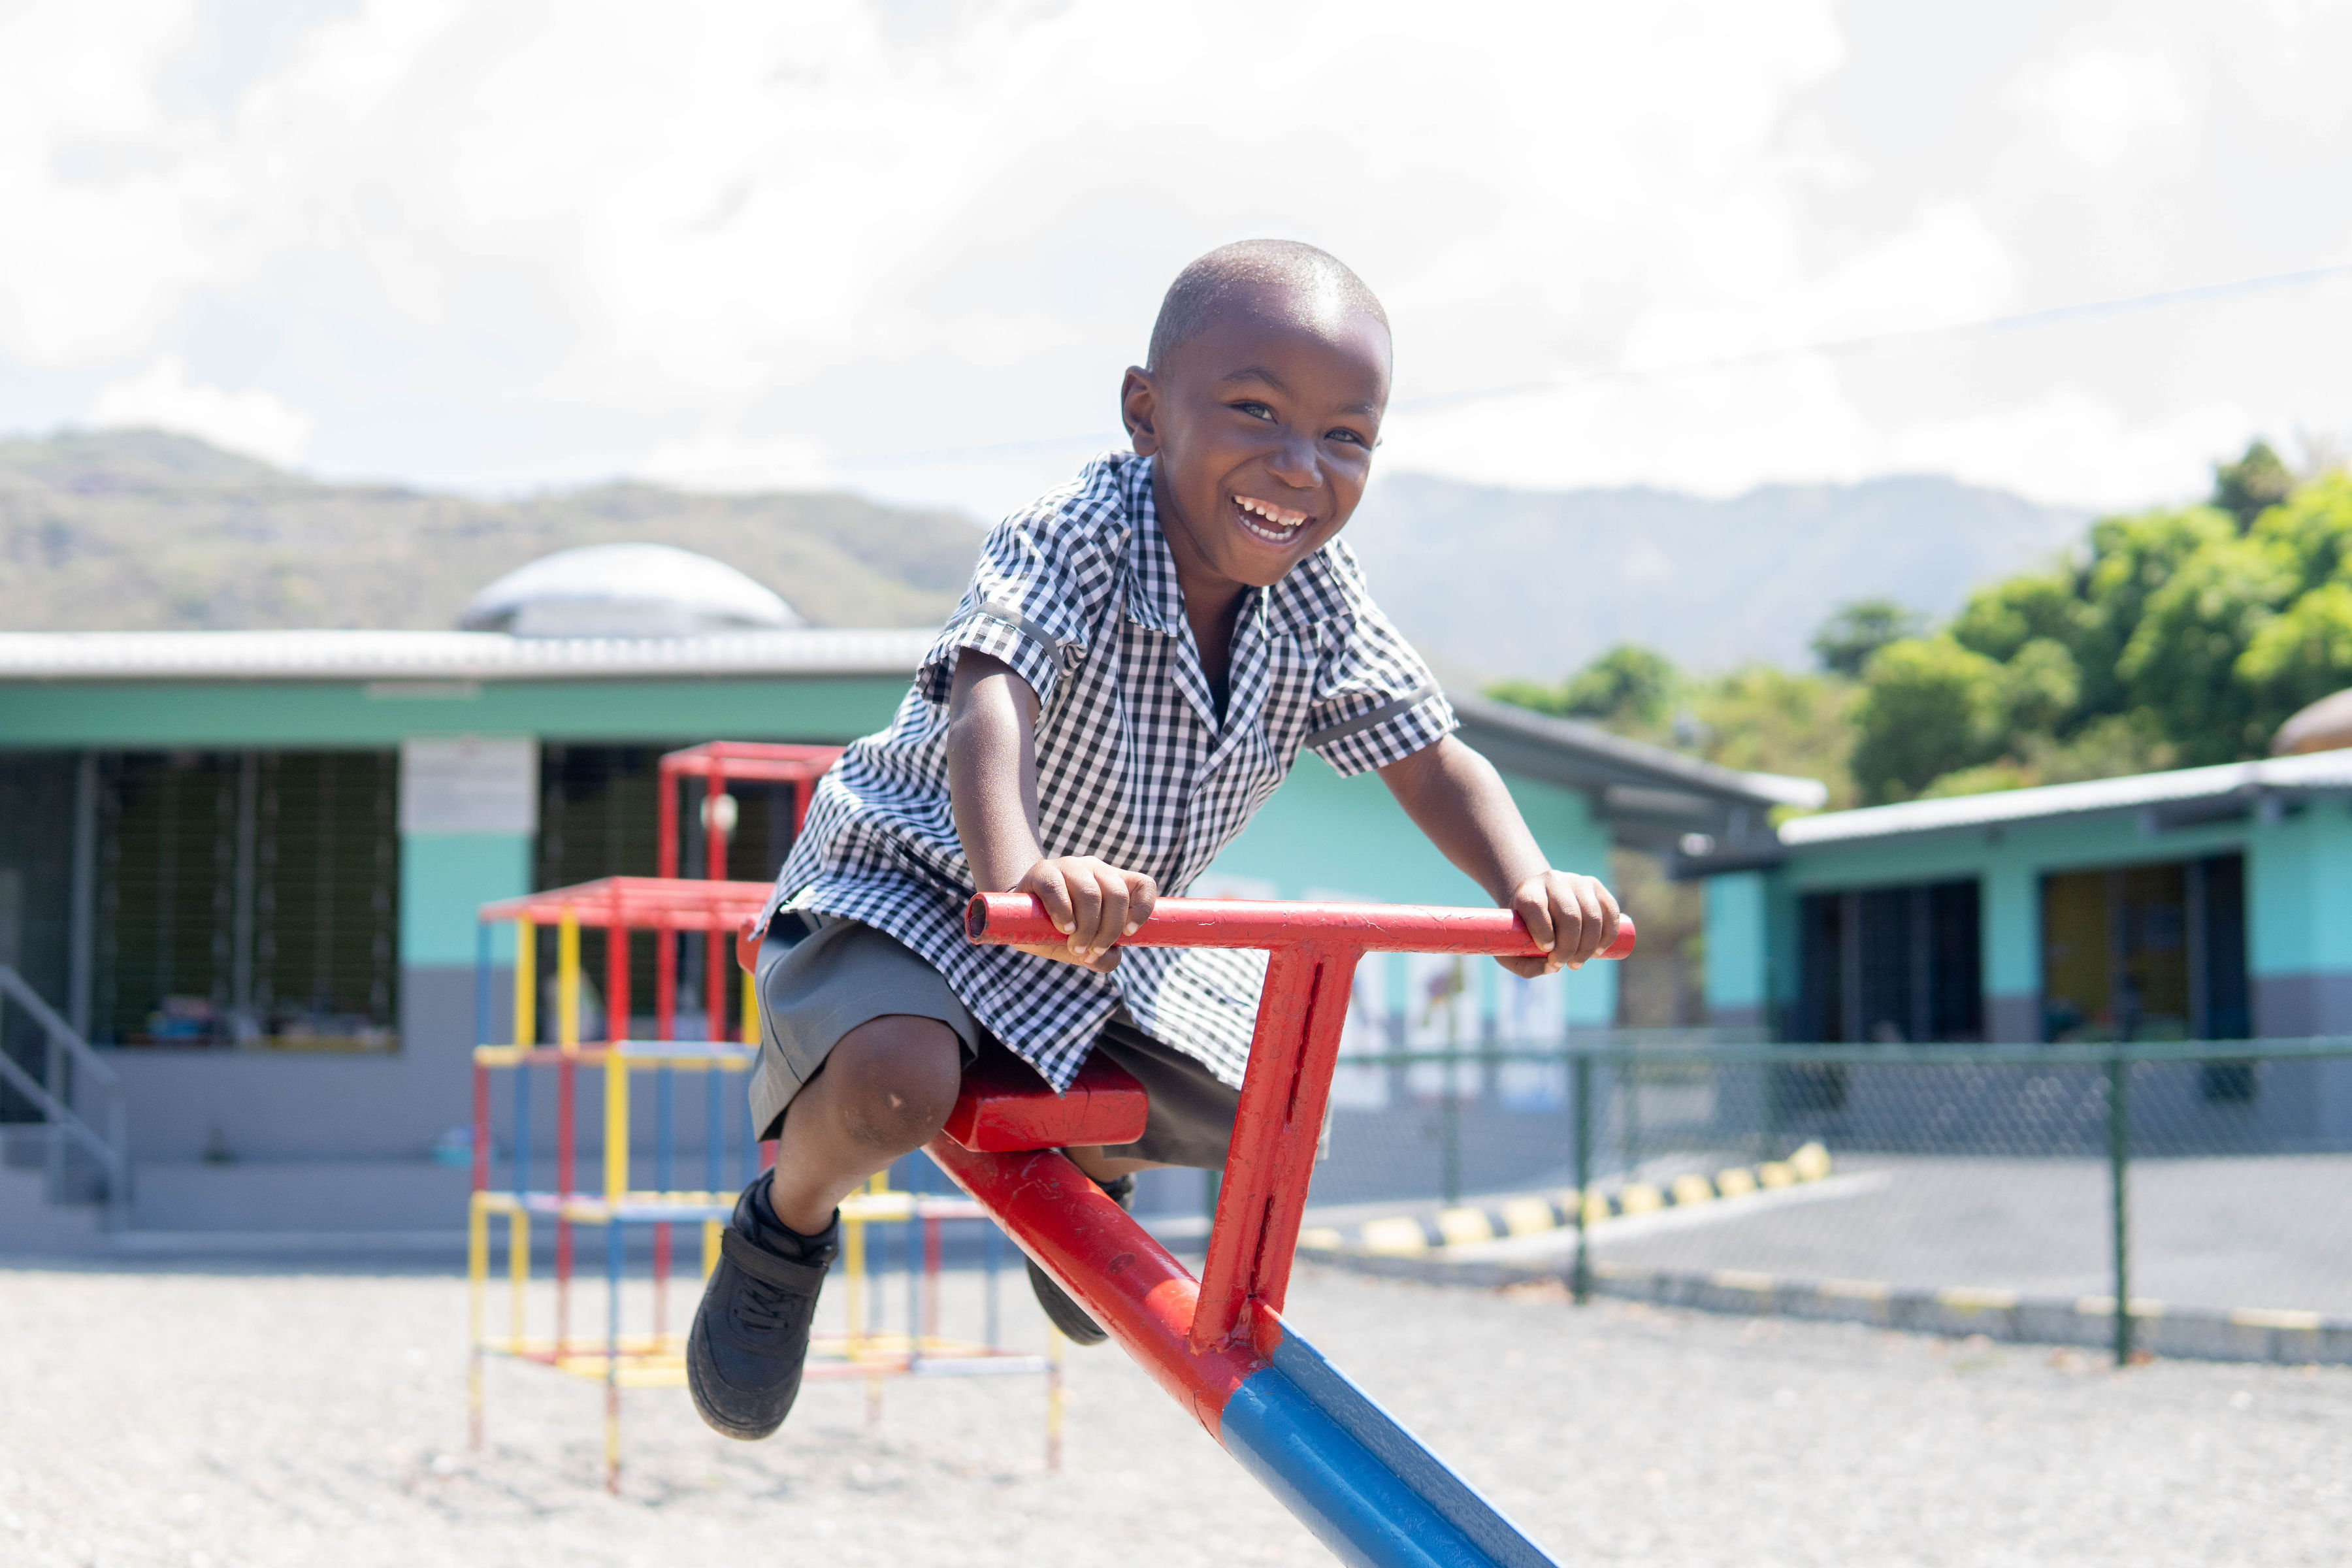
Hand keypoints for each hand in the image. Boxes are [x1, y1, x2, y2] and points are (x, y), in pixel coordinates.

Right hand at [1008, 857, 1157, 972]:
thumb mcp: (1083, 945)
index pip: (1143, 885)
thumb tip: (1111, 958)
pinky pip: (1058, 889)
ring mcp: (1070, 866)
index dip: (1142, 909)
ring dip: (1087, 927)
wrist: (1019, 915)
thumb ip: (1101, 956)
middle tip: (1093, 951)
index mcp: (1113, 882)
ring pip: (1091, 893)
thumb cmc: (1058, 929)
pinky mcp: (1043, 871)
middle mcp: (1095, 869)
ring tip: (1075, 946)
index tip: (1129, 933)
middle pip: (1117, 894)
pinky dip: (1064, 913)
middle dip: (1108, 930)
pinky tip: (1063, 928)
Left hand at [1499, 870, 1619, 977]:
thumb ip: (1525, 964)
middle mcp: (1553, 880)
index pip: (1535, 906)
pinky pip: (1610, 911)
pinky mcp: (1596, 887)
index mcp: (1527, 891)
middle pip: (1569, 915)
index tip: (1546, 950)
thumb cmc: (1524, 929)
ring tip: (1577, 963)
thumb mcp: (1512, 947)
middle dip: (1569, 947)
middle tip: (1562, 964)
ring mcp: (1577, 881)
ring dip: (1588, 946)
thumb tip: (1552, 968)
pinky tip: (1599, 951)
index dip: (1542, 931)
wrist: (1540, 901)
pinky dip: (1608, 935)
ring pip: (1592, 916)